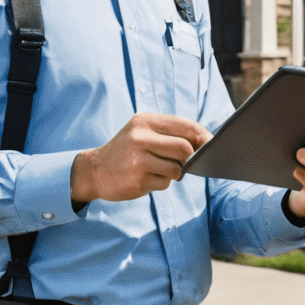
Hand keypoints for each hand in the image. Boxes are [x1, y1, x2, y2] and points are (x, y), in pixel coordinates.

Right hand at [70, 113, 209, 204]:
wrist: (94, 170)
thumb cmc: (126, 149)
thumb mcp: (142, 131)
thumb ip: (169, 133)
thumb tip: (204, 143)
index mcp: (145, 121)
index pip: (184, 125)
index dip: (202, 135)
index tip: (211, 144)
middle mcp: (140, 138)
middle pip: (184, 148)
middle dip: (189, 157)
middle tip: (184, 162)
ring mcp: (138, 160)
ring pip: (176, 168)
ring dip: (176, 172)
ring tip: (162, 170)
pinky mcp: (137, 181)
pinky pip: (164, 183)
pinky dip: (163, 182)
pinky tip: (149, 178)